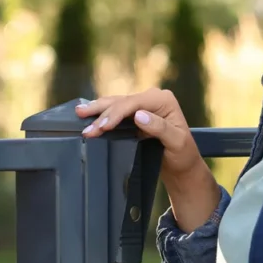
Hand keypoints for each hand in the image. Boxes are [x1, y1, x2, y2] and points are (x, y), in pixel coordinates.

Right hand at [77, 89, 218, 231]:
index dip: (115, 114)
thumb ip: (160, 128)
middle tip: (86, 128)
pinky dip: (101, 113)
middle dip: (101, 114)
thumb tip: (139, 115)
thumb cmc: (183, 155)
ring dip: (97, 110)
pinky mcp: (134, 113)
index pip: (134, 103)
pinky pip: (115, 109)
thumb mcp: (177, 142)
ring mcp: (142, 104)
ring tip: (79, 113)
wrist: (182, 165)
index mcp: (163, 100)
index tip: (102, 127)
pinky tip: (88, 114)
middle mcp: (152, 98)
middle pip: (121, 102)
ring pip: (115, 103)